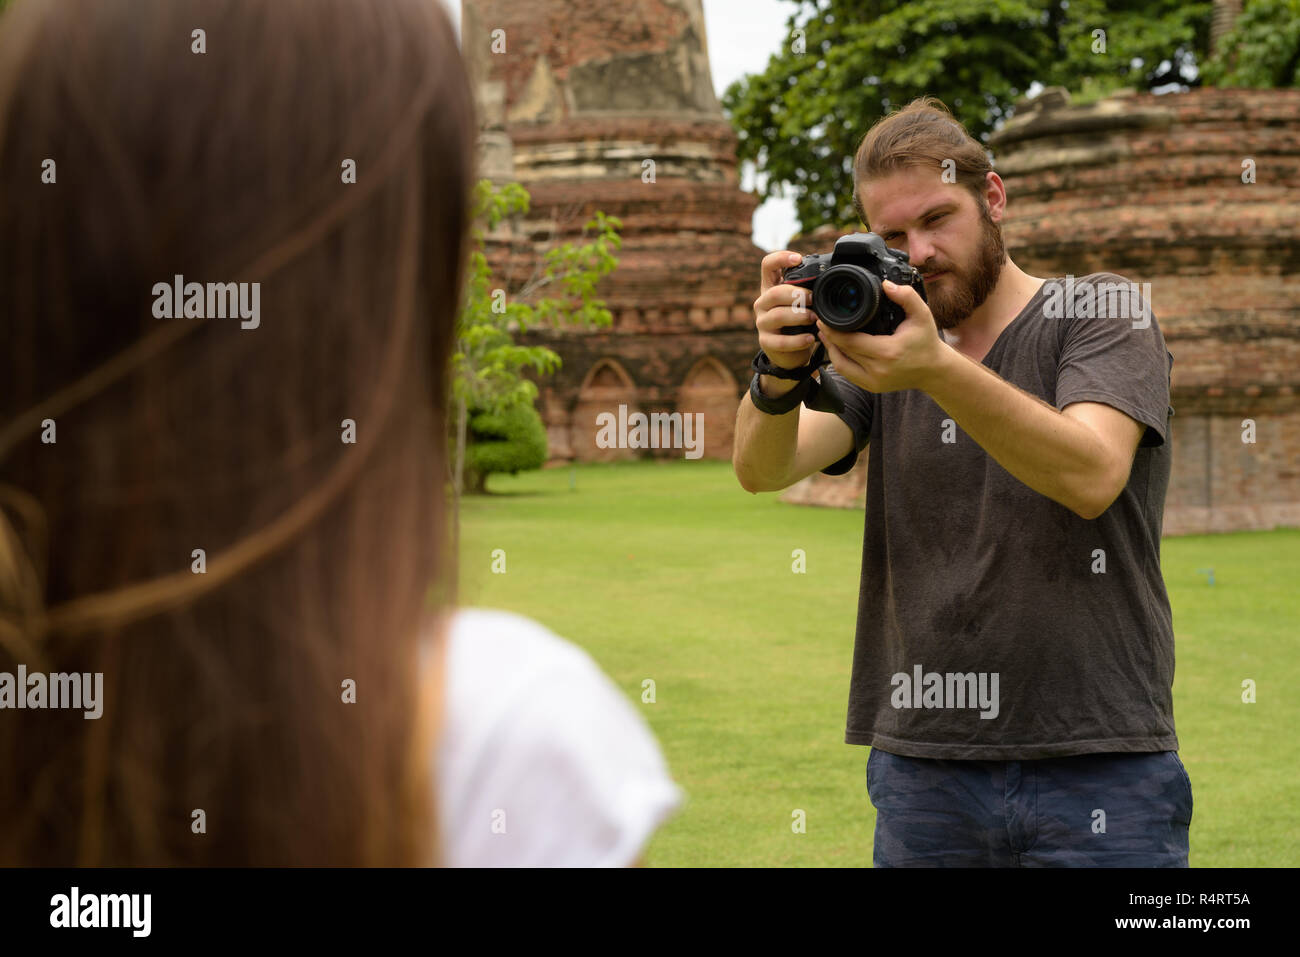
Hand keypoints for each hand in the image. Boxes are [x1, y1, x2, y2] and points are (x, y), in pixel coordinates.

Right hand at [753, 250, 817, 369]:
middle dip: (797, 294)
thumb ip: (808, 289)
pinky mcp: (766, 342)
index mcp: (771, 287)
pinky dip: (798, 340)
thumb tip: (830, 276)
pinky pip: (781, 341)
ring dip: (799, 316)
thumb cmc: (798, 322)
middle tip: (813, 299)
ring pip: (777, 316)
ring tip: (814, 318)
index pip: (768, 265)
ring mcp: (762, 323)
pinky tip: (810, 339)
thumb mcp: (801, 302)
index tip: (798, 259)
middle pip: (774, 293)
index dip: (780, 258)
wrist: (789, 352)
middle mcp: (763, 303)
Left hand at [816, 280, 949, 393]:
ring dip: (830, 349)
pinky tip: (837, 348)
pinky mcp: (872, 387)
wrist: (934, 370)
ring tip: (826, 334)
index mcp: (887, 352)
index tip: (823, 318)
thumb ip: (906, 296)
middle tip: (821, 322)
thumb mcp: (921, 315)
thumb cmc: (926, 342)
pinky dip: (839, 360)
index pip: (850, 341)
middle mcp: (878, 370)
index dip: (832, 330)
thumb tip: (885, 284)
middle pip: (841, 352)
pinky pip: (848, 374)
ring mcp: (873, 381)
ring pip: (840, 366)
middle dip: (828, 337)